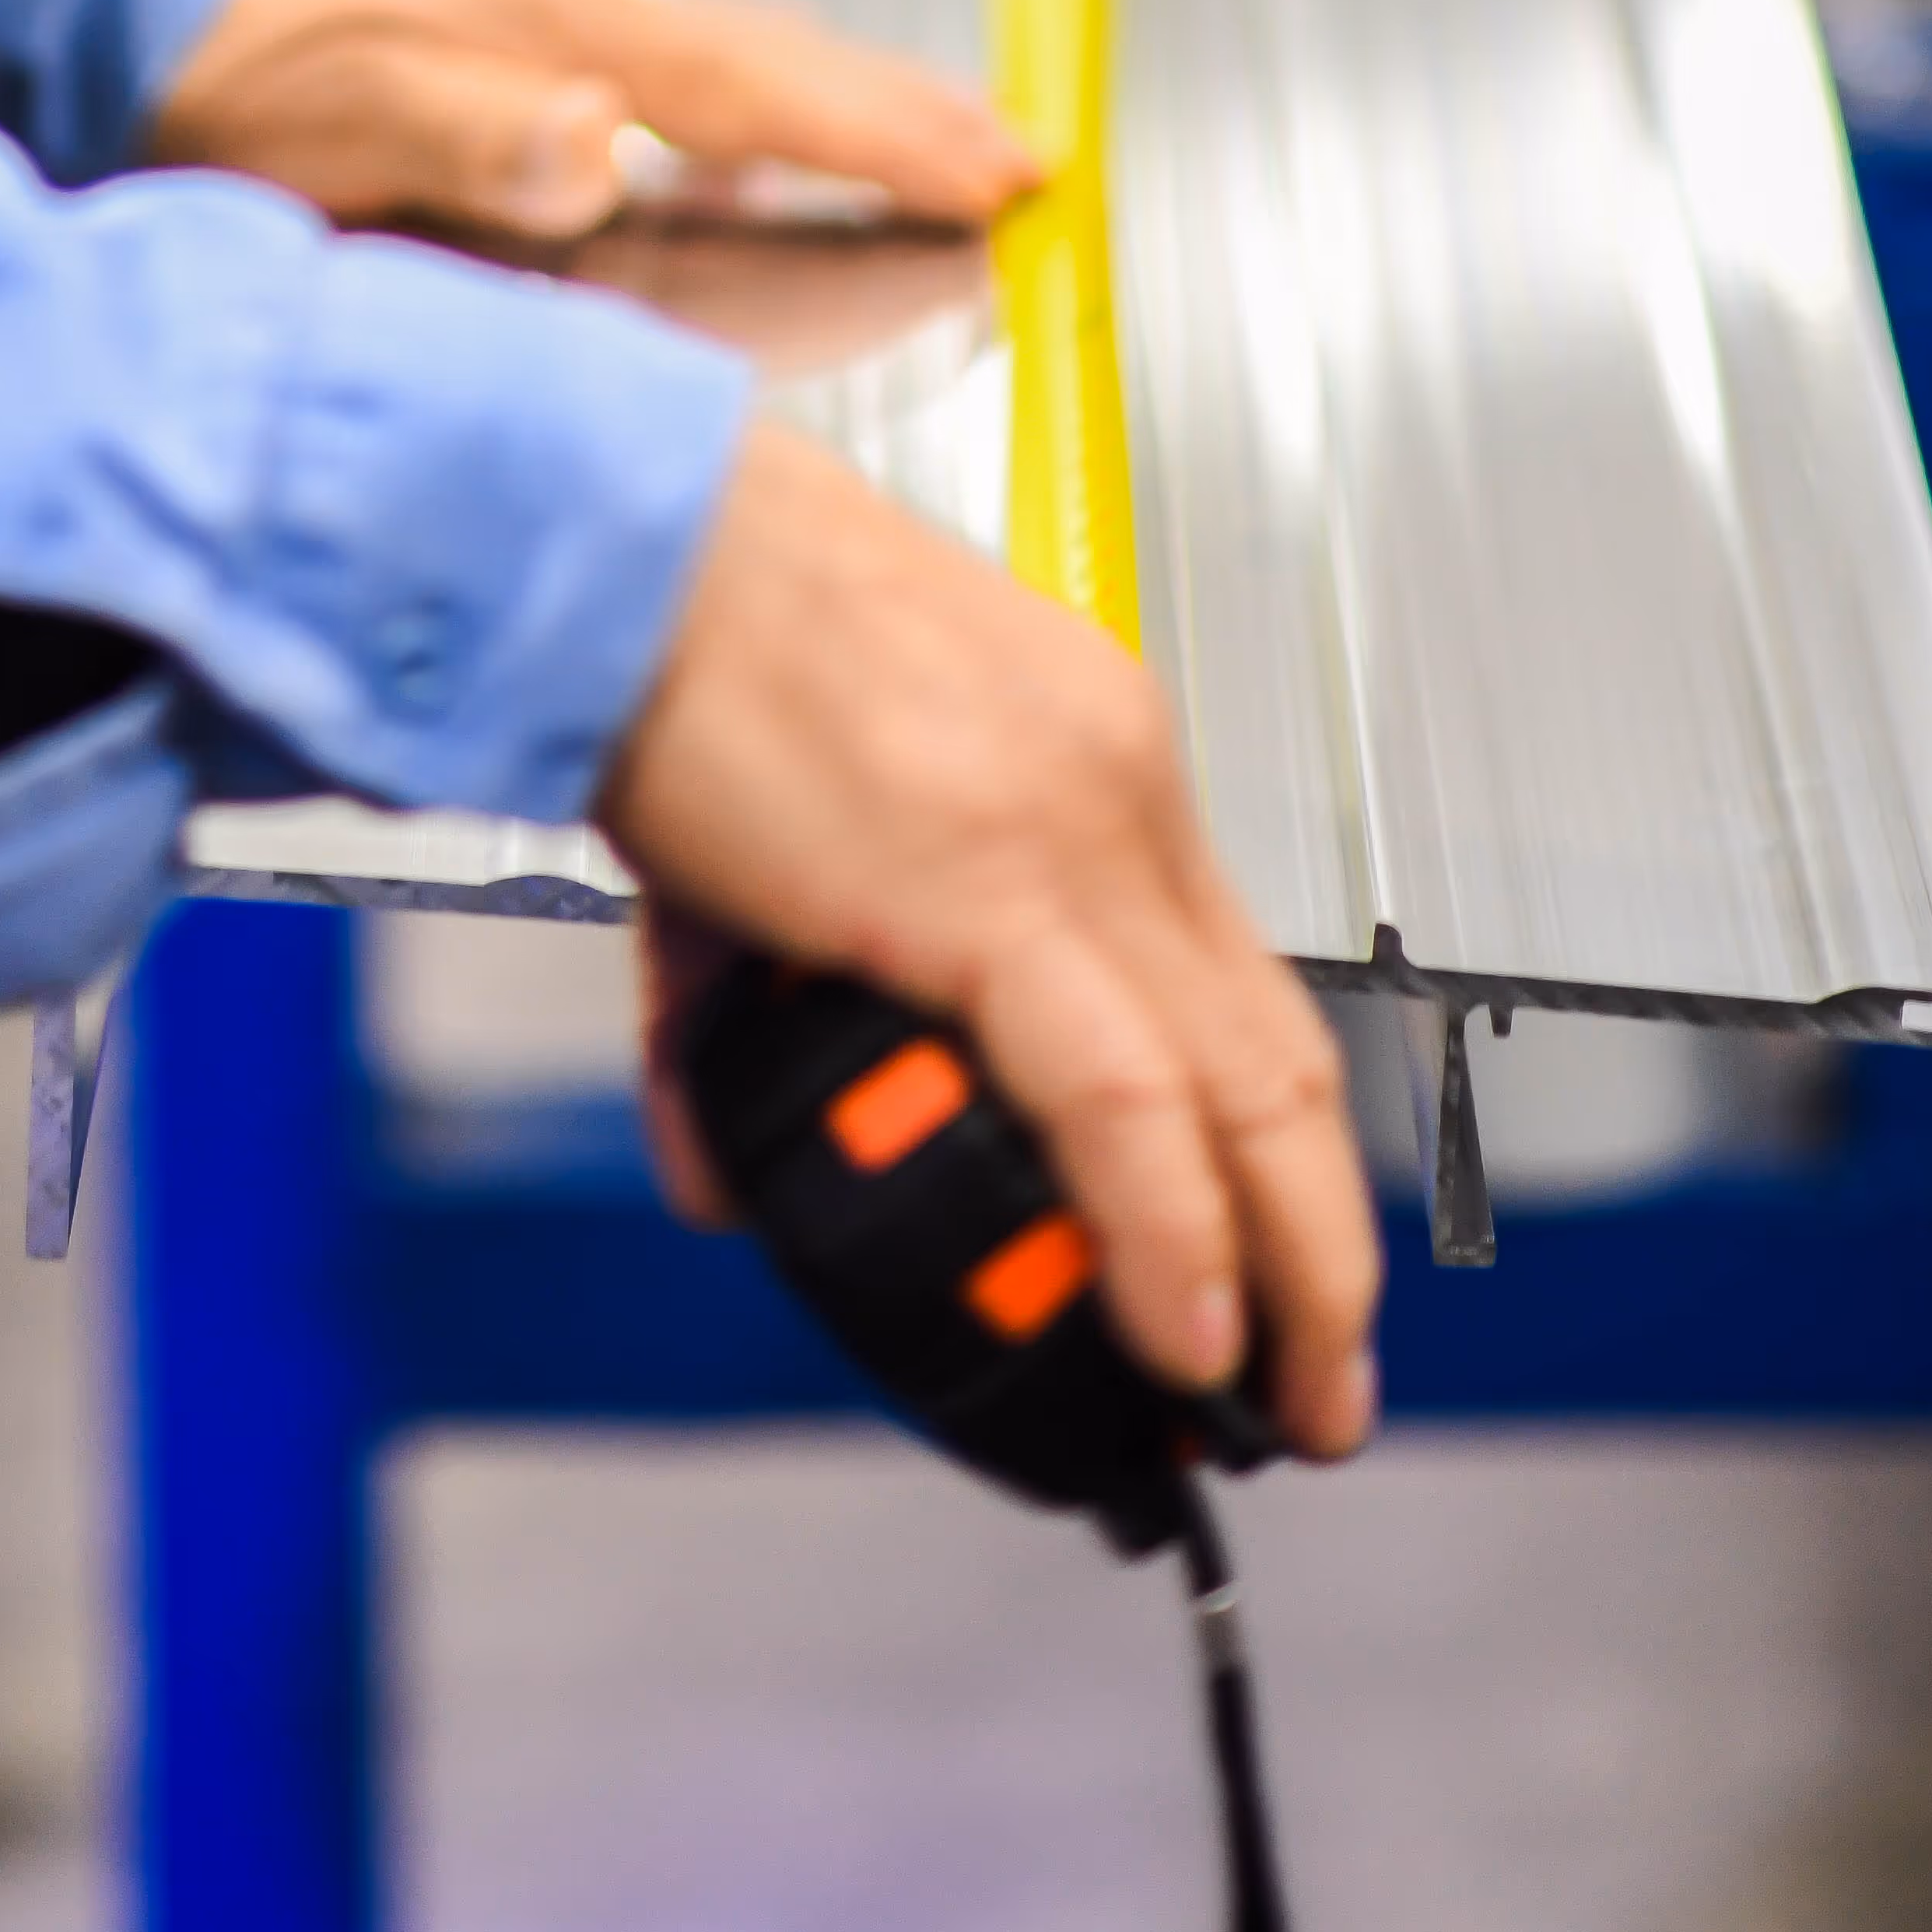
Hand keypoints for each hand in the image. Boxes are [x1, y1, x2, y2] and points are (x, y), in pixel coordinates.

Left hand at [141, 0, 1038, 255]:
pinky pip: (679, 60)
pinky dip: (763, 94)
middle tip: (1030, 155)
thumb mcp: (331, 127)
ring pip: (736, 50)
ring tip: (951, 134)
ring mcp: (542, 1)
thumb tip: (607, 144)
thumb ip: (472, 136)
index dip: (880, 138)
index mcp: (546, 22)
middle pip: (772, 54)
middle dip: (906, 105)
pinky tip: (776, 134)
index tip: (999, 174)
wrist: (125, 1)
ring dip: (848, 95)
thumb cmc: (223, 81)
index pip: (752, 90)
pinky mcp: (512, 23)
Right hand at [605, 418, 1380, 1459]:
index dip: (1270, 1141)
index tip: (1278, 1254)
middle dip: (1318, 1237)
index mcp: (1084, 750)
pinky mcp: (988, 889)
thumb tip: (721, 1169)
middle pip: (1275, 1052)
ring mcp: (1066, 836)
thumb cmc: (675, 623)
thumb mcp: (767, 823)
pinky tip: (1183, 1333)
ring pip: (1242, 1090)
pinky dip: (1174, 1234)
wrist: (611, 535)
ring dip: (1284, 1270)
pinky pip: (1128, 1100)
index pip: (1230, 978)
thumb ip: (748, 1006)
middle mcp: (1112, 785)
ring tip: (1278, 1395)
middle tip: (1319, 1373)